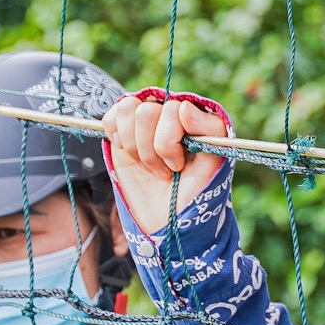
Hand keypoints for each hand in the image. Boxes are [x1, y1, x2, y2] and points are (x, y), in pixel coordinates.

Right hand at [102, 96, 228, 233]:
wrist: (167, 217)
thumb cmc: (193, 190)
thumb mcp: (212, 163)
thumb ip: (209, 130)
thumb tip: (185, 107)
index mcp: (197, 117)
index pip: (174, 108)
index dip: (170, 140)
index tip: (178, 165)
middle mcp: (172, 113)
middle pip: (147, 111)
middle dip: (152, 149)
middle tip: (164, 170)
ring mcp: (148, 120)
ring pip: (129, 109)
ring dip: (136, 146)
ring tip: (149, 166)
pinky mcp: (124, 130)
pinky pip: (112, 115)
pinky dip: (117, 136)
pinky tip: (129, 154)